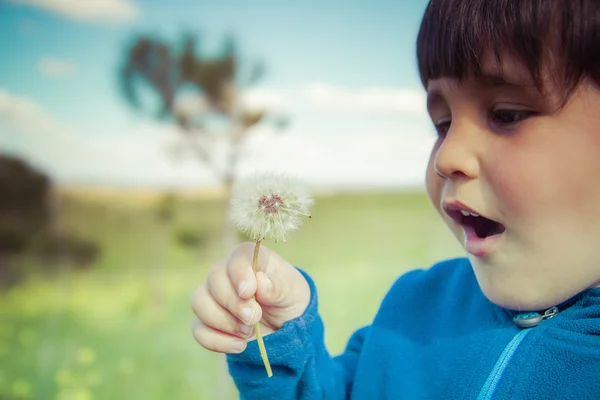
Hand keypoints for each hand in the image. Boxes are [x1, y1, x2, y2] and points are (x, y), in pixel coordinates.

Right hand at [191, 242, 310, 353]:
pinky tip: (240, 346)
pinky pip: (199, 330)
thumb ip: (279, 286)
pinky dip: (218, 341)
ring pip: (199, 303)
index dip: (239, 273)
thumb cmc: (288, 298)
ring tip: (248, 331)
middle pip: (214, 279)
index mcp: (250, 258)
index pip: (237, 257)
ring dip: (223, 321)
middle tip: (255, 318)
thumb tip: (261, 282)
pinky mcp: (207, 321)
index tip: (249, 292)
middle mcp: (226, 272)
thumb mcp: (293, 292)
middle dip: (233, 303)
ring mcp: (213, 296)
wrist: (284, 324)